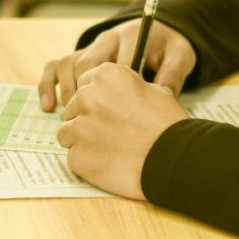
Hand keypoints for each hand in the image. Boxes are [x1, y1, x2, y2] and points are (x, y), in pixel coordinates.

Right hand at [37, 19, 195, 111]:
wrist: (159, 33)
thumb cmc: (169, 47)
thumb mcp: (180, 55)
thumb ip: (173, 74)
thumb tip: (162, 96)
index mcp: (130, 36)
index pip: (116, 60)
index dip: (114, 87)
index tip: (118, 112)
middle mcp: (105, 40)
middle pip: (85, 62)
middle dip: (85, 91)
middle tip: (89, 117)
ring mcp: (90, 48)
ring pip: (66, 63)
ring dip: (65, 90)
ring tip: (68, 115)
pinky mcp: (79, 58)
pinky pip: (54, 66)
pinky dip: (48, 85)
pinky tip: (48, 106)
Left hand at [55, 63, 188, 199]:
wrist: (171, 159)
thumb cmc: (167, 125)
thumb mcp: (153, 91)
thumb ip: (127, 87)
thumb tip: (120, 92)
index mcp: (105, 75)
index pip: (86, 82)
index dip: (98, 98)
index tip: (110, 109)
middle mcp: (86, 96)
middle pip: (74, 107)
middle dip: (88, 118)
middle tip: (111, 132)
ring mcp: (79, 127)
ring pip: (67, 132)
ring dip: (83, 140)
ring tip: (109, 149)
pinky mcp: (77, 155)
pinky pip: (73, 156)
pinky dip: (87, 161)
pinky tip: (108, 163)